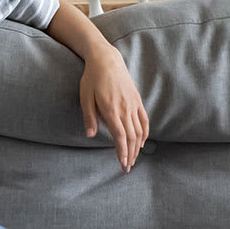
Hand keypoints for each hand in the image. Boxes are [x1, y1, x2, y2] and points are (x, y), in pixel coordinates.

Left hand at [79, 48, 148, 173]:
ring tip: (133, 159)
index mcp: (111, 110)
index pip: (120, 136)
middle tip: (127, 168)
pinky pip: (144, 120)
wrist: (106, 60)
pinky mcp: (137, 100)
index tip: (123, 164)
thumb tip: (90, 135)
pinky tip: (142, 143)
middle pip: (131, 137)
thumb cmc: (92, 78)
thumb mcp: (85, 97)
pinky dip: (145, 133)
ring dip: (137, 147)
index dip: (122, 152)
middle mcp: (125, 109)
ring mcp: (133, 105)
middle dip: (130, 155)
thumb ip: (89, 117)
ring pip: (139, 131)